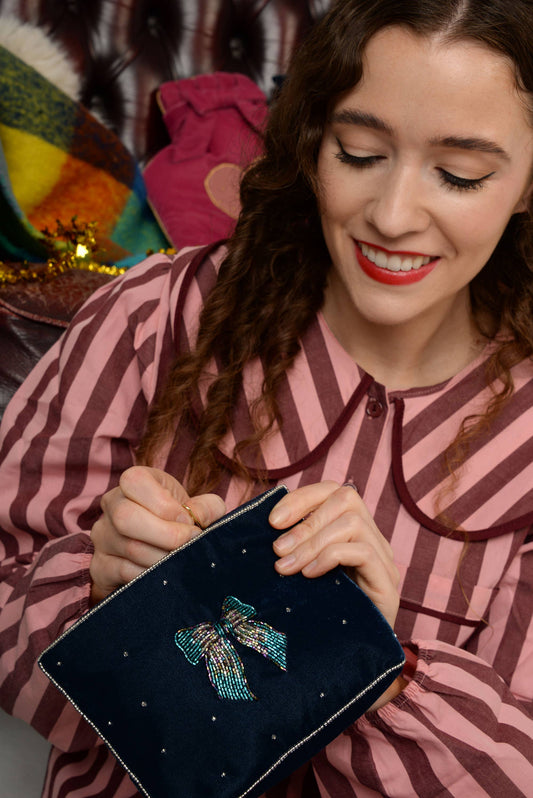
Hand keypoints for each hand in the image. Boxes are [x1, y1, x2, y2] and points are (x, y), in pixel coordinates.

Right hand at [90, 466, 224, 603]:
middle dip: (166, 535)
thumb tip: (198, 518)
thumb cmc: (179, 520)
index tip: (189, 521)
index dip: (166, 505)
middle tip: (189, 542)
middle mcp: (111, 504)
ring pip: (130, 549)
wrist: (161, 548)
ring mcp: (102, 535)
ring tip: (182, 558)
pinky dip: (152, 576)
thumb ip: (207, 508)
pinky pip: (124, 572)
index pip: (136, 482)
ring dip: (164, 558)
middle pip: (126, 517)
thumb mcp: (198, 507)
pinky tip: (166, 573)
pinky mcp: (100, 565)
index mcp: (133, 481)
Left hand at [269, 481, 399, 630]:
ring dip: (312, 541)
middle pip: (347, 498)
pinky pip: (362, 552)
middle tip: (277, 549)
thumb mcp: (299, 571)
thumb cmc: (315, 615)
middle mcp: (372, 540)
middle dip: (305, 520)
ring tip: (286, 567)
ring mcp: (384, 562)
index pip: (334, 491)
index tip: (272, 521)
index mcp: (350, 532)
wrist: (345, 662)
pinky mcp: (388, 586)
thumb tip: (266, 525)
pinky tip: (309, 575)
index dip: (302, 498)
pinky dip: (330, 557)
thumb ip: (291, 546)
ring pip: (353, 524)